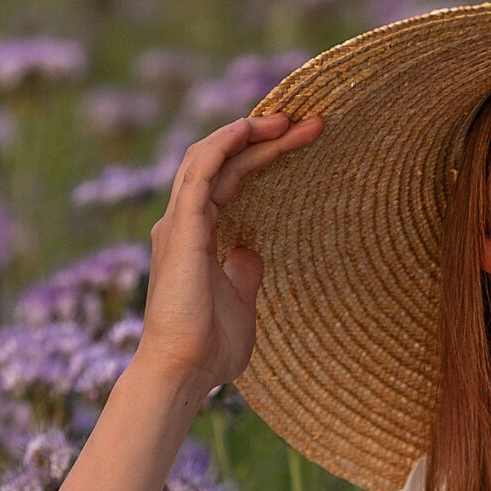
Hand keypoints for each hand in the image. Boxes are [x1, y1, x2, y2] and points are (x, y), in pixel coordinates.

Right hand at [136, 112, 324, 392]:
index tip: (301, 141)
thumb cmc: (209, 347)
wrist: (184, 369)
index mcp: (196, 236)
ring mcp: (180, 222)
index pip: (230, 180)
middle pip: (225, 162)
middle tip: (310, 123)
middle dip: (266, 139)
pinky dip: (224, 144)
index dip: (262, 157)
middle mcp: (184, 222)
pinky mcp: (182, 226)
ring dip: (249, 133)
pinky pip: (201, 170)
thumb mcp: (239, 304)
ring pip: (212, 157)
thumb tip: (253, 254)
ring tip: (290, 120)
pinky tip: (251, 128)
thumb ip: (243, 276)